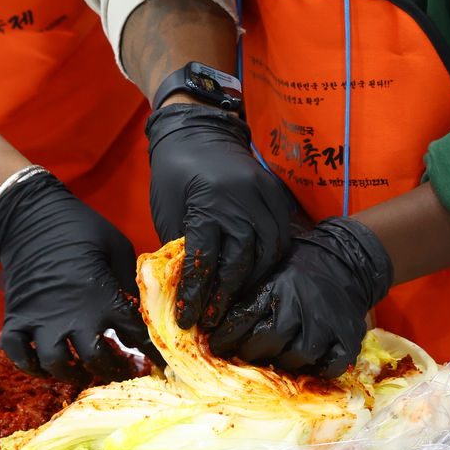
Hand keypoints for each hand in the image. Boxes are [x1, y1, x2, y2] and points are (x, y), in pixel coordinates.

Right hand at [0, 172, 160, 382]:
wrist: (30, 216)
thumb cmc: (79, 228)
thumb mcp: (116, 246)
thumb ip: (130, 279)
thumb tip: (143, 306)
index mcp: (102, 296)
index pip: (135, 335)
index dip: (150, 352)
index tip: (159, 363)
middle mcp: (72, 315)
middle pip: (95, 360)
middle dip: (113, 369)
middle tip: (122, 369)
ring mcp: (40, 319)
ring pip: (56, 365)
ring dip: (73, 374)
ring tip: (84, 371)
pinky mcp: (16, 317)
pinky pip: (18, 355)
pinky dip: (30, 366)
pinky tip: (44, 365)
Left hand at [146, 103, 293, 329]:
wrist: (197, 130)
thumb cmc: (175, 172)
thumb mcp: (169, 210)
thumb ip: (180, 247)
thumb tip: (187, 288)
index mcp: (207, 204)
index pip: (206, 262)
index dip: (197, 295)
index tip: (189, 319)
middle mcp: (240, 201)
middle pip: (243, 262)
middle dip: (228, 295)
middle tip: (215, 317)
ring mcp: (262, 196)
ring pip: (269, 253)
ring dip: (253, 281)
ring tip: (236, 299)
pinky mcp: (275, 193)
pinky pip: (281, 236)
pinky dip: (269, 259)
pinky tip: (254, 273)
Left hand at [208, 217, 393, 377]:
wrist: (345, 261)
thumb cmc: (300, 268)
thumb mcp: (271, 271)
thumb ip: (250, 294)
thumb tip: (214, 317)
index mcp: (277, 287)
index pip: (243, 319)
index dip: (225, 337)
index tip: (215, 345)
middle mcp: (300, 306)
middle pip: (267, 342)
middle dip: (251, 352)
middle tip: (244, 354)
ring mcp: (326, 324)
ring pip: (296, 359)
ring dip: (283, 361)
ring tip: (277, 354)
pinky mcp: (347, 338)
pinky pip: (329, 368)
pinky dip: (317, 369)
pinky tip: (309, 361)